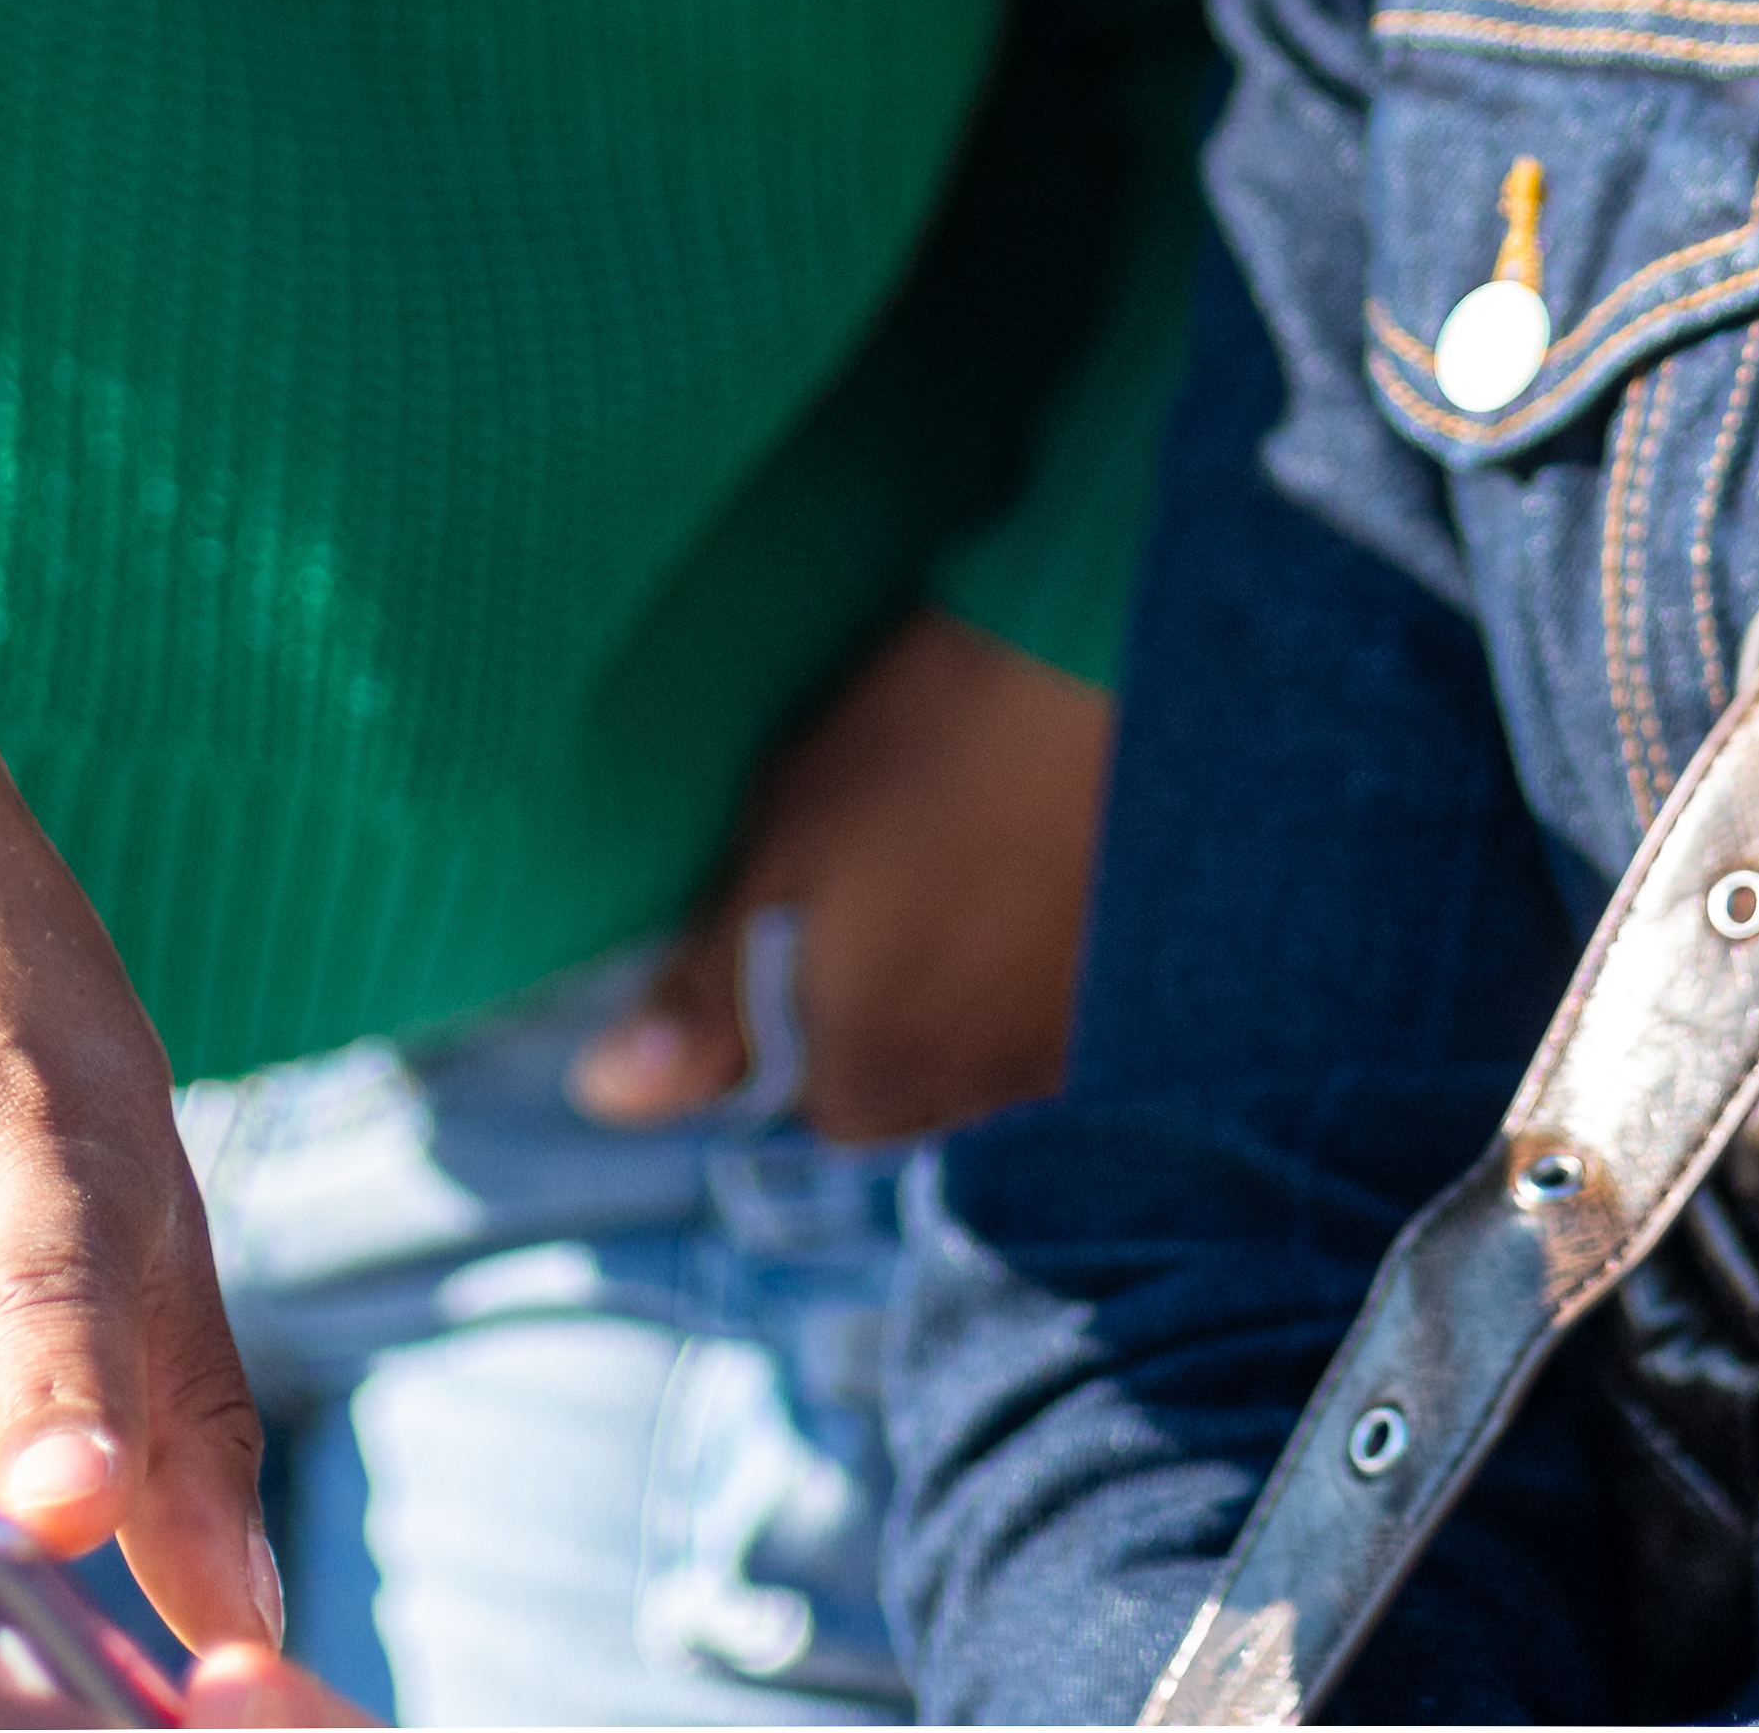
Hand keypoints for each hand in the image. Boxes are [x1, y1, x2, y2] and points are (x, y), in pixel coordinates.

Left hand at [567, 606, 1116, 1145]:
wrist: (1124, 658)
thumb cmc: (928, 740)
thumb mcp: (782, 841)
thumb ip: (702, 991)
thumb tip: (608, 1095)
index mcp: (873, 1078)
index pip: (801, 1097)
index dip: (789, 1000)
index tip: (807, 898)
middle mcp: (983, 1100)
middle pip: (904, 1081)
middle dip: (883, 998)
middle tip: (895, 864)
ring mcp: (1077, 1058)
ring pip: (990, 1050)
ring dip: (972, 980)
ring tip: (978, 853)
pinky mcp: (1149, 1010)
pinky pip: (1071, 1012)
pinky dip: (1048, 957)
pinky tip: (1047, 866)